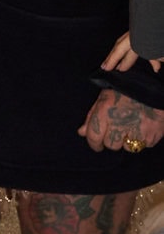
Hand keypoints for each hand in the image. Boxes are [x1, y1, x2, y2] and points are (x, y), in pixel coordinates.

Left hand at [79, 30, 163, 150]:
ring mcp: (137, 130)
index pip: (94, 137)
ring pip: (128, 147)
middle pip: (111, 145)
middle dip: (113, 140)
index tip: (97, 145)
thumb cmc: (126, 91)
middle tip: (119, 129)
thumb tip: (82, 133)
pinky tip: (144, 126)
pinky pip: (144, 145)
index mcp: (105, 111)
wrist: (152, 85)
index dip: (94, 144)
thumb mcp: (105, 97)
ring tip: (134, 125)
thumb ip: (92, 117)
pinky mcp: (152, 135)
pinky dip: (144, 139)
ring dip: (129, 140)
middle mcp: (120, 122)